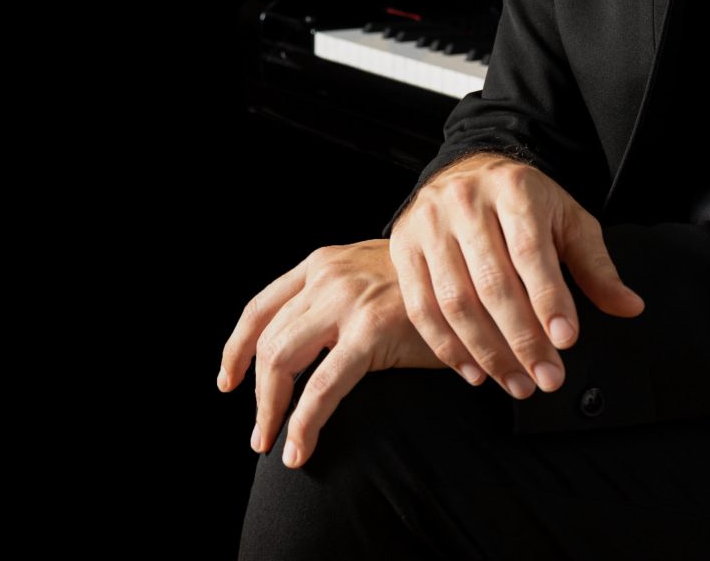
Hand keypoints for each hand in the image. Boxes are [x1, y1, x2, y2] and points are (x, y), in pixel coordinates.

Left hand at [217, 239, 444, 468]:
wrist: (480, 277)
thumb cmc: (432, 286)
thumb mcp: (374, 276)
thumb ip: (339, 295)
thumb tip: (304, 345)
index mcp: (327, 261)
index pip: (262, 304)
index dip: (238, 346)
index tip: (229, 379)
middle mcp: (330, 274)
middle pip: (268, 338)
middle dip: (255, 391)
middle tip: (260, 429)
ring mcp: (350, 299)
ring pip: (282, 361)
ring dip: (270, 410)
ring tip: (274, 442)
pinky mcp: (372, 329)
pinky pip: (321, 388)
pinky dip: (302, 424)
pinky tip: (299, 449)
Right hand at [388, 152, 644, 400]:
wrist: (468, 171)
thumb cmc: (526, 202)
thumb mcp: (568, 220)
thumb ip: (595, 266)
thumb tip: (630, 307)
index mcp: (514, 189)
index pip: (531, 251)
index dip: (548, 299)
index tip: (566, 341)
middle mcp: (467, 202)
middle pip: (492, 282)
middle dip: (522, 339)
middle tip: (546, 378)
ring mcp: (429, 224)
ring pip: (455, 301)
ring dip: (487, 352)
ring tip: (516, 383)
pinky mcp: (403, 246)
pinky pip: (422, 307)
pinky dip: (448, 347)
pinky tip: (475, 371)